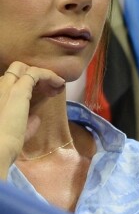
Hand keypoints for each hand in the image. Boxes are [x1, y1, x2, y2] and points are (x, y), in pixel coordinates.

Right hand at [0, 63, 64, 178]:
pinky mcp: (18, 90)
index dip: (26, 84)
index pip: (9, 81)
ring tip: (58, 83)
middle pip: (15, 70)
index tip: (42, 93)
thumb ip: (25, 124)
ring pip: (23, 68)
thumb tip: (36, 118)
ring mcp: (5, 87)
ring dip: (43, 74)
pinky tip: (59, 82)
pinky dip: (50, 75)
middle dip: (33, 74)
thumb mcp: (14, 132)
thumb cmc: (3, 145)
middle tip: (48, 87)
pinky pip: (36, 73)